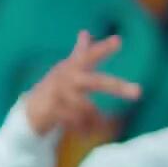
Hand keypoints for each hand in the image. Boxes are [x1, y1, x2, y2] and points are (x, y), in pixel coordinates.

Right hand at [23, 31, 143, 136]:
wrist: (29, 108)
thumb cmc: (55, 86)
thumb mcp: (67, 68)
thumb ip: (79, 52)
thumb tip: (84, 32)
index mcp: (71, 67)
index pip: (89, 55)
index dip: (103, 48)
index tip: (118, 40)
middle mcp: (66, 78)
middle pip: (96, 82)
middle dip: (117, 87)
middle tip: (139, 92)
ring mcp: (57, 94)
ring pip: (87, 108)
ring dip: (97, 119)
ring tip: (103, 128)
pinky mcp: (51, 111)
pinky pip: (75, 122)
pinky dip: (84, 129)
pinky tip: (88, 134)